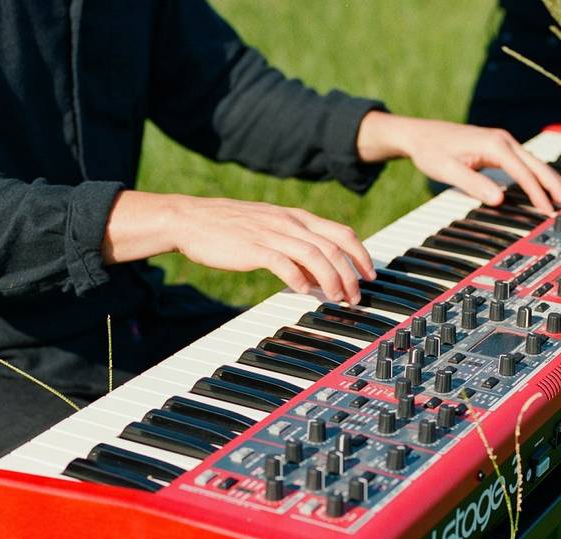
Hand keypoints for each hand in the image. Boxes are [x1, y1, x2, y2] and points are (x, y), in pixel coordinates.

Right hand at [102, 191, 375, 303]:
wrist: (190, 219)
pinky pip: (283, 263)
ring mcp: (271, 234)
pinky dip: (298, 278)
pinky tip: (303, 292)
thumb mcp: (270, 230)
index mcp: (295, 217)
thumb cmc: (230, 228)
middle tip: (357, 295)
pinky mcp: (253, 248)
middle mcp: (288, 222)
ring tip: (337, 298)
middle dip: (351, 273)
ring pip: (315, 255)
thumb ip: (295, 248)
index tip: (370, 274)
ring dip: (331, 279)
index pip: (340, 232)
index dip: (360, 254)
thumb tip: (318, 274)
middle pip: (333, 246)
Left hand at [357, 112, 560, 212]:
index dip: (538, 194)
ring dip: (550, 181)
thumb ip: (474, 184)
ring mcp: (502, 142)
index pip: (523, 173)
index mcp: (494, 145)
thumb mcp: (448, 170)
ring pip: (534, 163)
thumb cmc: (431, 150)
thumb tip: (499, 199)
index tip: (548, 211)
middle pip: (537, 165)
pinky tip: (544, 188)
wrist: (420, 134)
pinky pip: (525, 164)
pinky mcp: (499, 148)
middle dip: (555, 185)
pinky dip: (538, 176)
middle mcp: (503, 140)